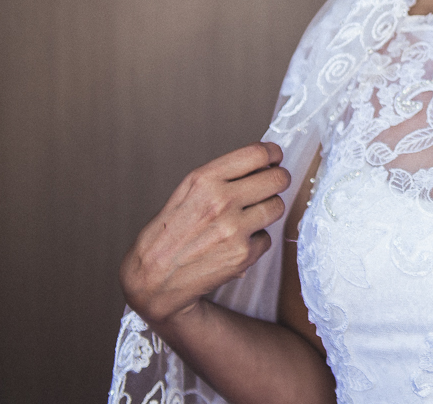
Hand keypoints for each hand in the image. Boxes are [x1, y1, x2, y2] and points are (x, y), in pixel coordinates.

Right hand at [120, 142, 290, 328]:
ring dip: (268, 210)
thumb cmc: (167, 235)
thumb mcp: (186, 192)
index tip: (275, 158)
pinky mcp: (243, 254)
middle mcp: (222, 200)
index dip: (272, 154)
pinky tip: (236, 243)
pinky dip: (256, 241)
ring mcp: (234, 228)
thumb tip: (257, 164)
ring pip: (277, 207)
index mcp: (205, 180)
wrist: (153, 278)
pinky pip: (267, 238)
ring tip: (249, 216)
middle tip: (272, 185)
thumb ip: (220, 177)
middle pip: (278, 179)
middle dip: (278, 181)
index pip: (257, 154)